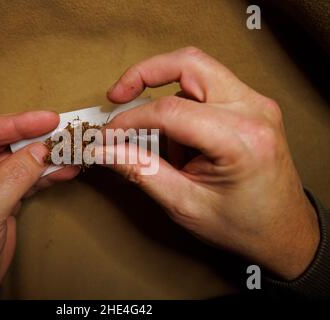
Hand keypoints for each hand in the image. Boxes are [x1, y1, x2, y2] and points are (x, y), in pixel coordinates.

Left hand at [0, 111, 78, 298]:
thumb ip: (14, 176)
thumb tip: (42, 150)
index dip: (19, 124)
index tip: (49, 118)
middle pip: (5, 143)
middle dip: (38, 139)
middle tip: (67, 132)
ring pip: (20, 161)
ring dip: (47, 157)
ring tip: (73, 150)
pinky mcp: (2, 199)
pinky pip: (28, 180)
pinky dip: (47, 176)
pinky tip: (65, 170)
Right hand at [104, 47, 319, 279]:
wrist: (284, 231)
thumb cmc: (244, 224)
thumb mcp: (184, 204)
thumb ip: (141, 171)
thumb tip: (106, 150)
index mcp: (241, 139)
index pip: (170, 109)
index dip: (131, 119)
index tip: (109, 133)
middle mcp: (254, 110)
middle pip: (188, 64)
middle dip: (144, 74)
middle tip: (118, 96)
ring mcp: (256, 103)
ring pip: (196, 70)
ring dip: (166, 96)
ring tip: (164, 142)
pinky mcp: (251, 105)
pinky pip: (207, 87)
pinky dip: (183, 105)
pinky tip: (185, 143)